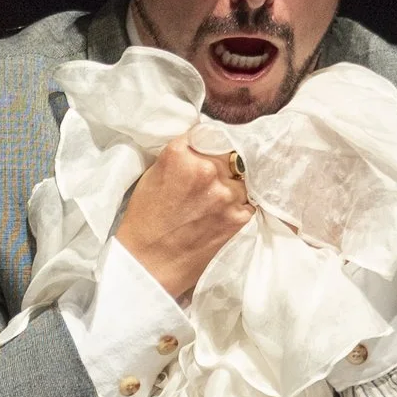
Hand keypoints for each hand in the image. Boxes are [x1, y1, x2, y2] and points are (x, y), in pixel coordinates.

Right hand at [115, 138, 252, 303]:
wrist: (149, 263)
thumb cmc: (145, 220)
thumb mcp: (155, 173)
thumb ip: (182, 155)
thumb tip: (205, 145)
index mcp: (180, 153)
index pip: (211, 133)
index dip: (213, 144)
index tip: (212, 152)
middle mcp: (206, 169)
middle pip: (231, 152)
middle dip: (226, 164)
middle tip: (214, 180)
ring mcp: (226, 193)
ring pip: (244, 177)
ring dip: (235, 185)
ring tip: (216, 201)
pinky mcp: (239, 217)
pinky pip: (250, 201)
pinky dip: (241, 205)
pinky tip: (224, 214)